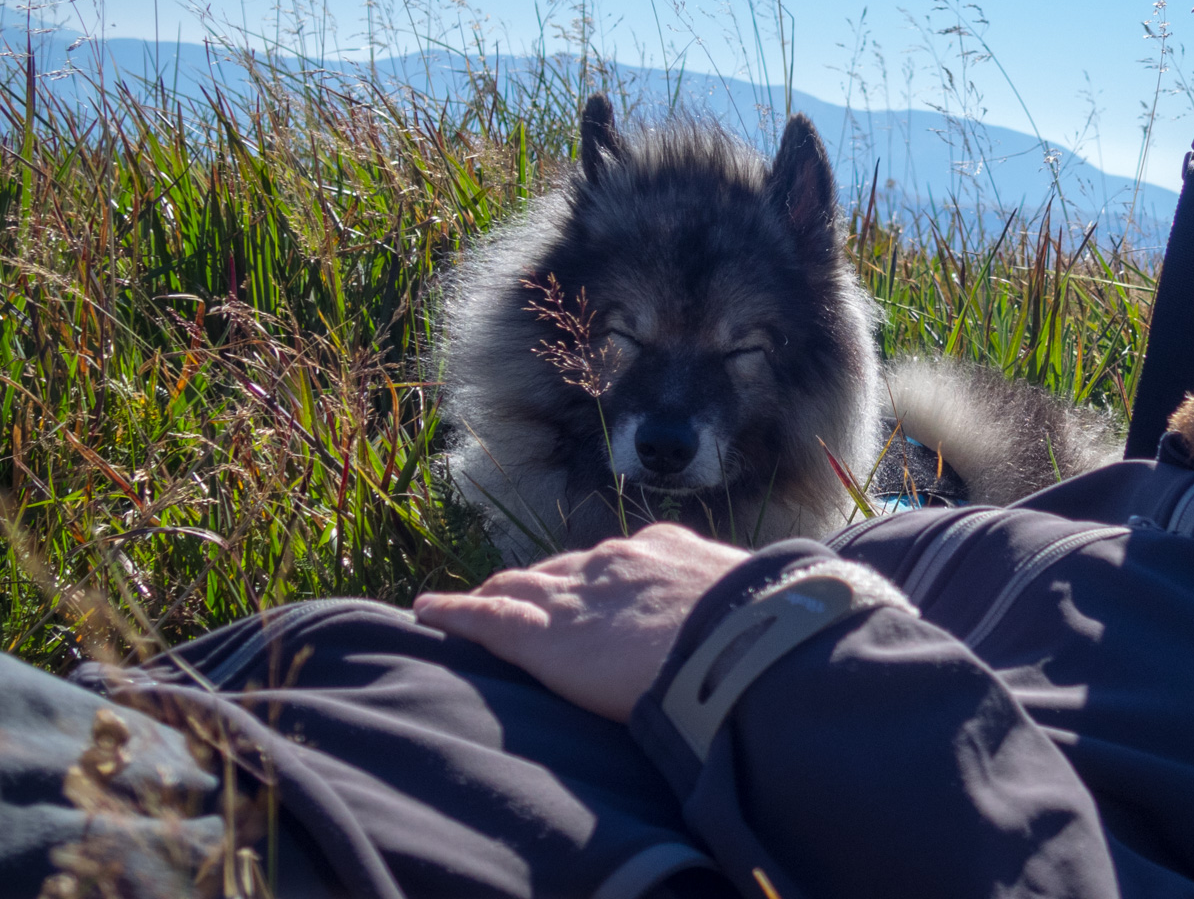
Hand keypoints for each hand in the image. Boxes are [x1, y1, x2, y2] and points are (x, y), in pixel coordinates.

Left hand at [412, 523, 748, 721]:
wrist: (742, 642)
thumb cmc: (761, 630)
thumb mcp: (752, 606)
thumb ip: (735, 613)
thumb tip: (764, 632)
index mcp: (663, 552)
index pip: (615, 565)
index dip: (593, 581)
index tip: (588, 596)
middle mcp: (613, 562)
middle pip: (561, 572)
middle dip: (538, 585)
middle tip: (519, 602)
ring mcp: (576, 594)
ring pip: (520, 590)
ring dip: (496, 597)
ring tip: (470, 606)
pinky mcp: (545, 634)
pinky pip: (486, 619)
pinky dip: (455, 614)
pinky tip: (429, 612)